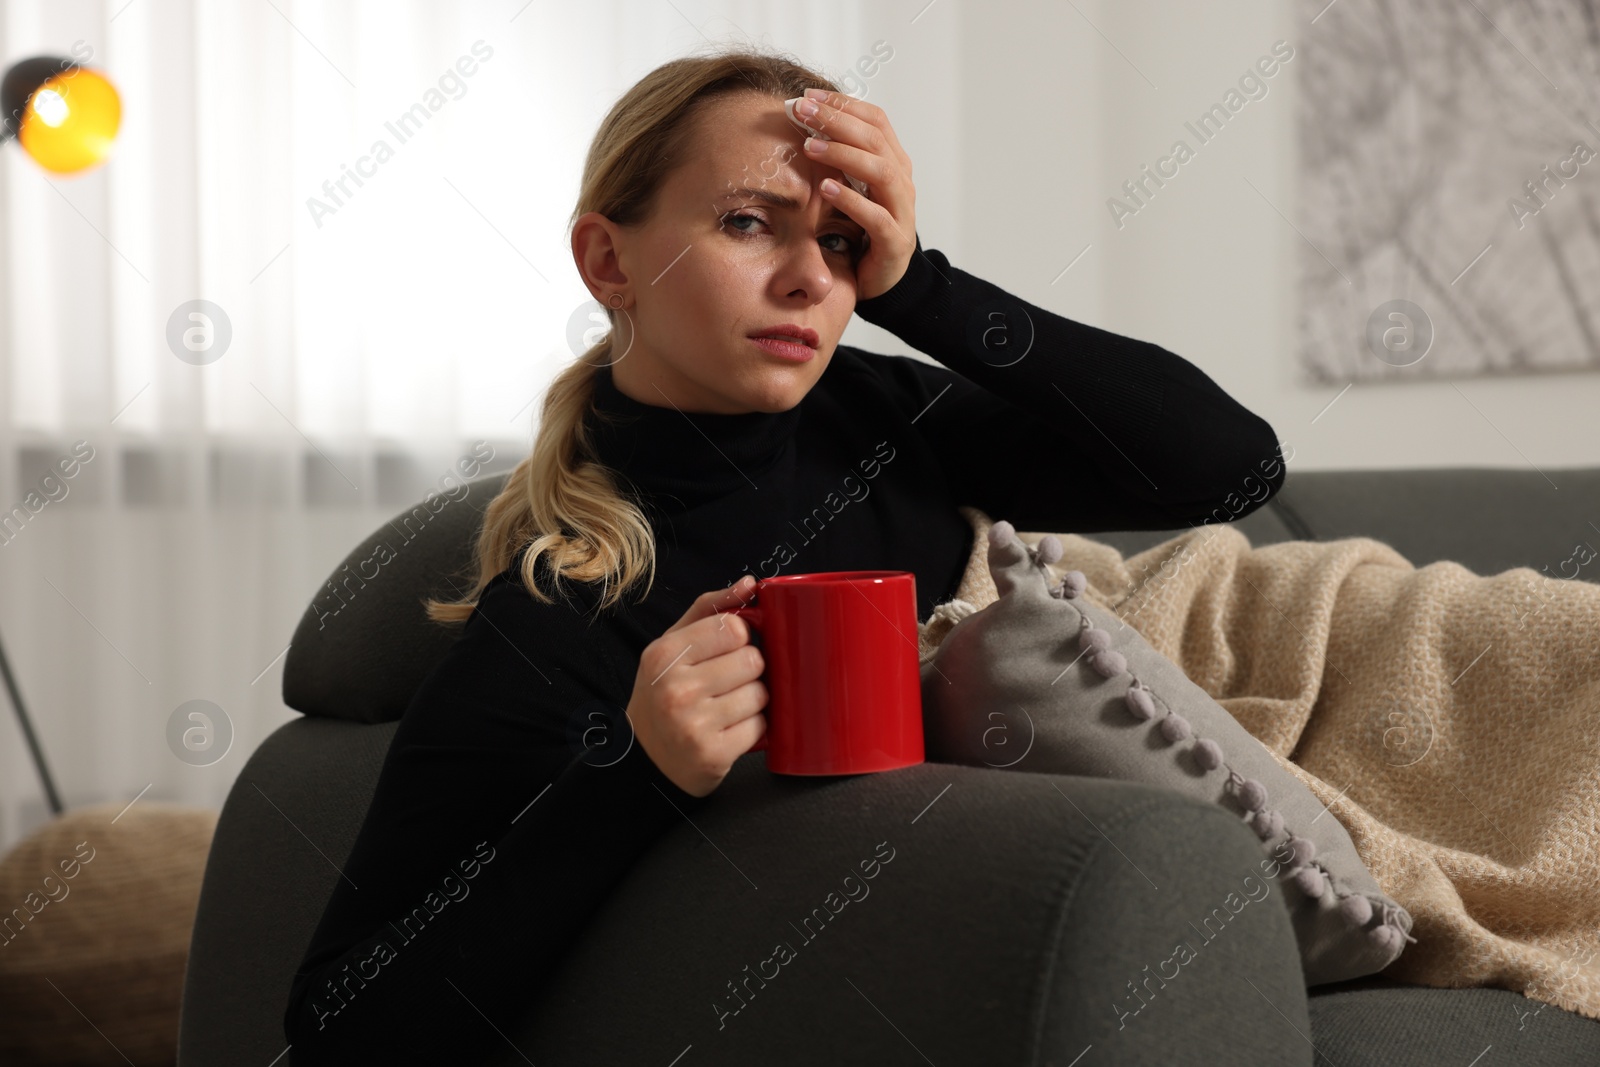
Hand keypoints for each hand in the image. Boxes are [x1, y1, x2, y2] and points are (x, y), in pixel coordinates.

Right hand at [626, 576, 767, 797]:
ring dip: (753, 700)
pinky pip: (761, 727)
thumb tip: (749, 584)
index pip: (733, 627)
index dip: (740, 637)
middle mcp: (677, 689)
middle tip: (727, 682)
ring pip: (761, 694)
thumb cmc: (664, 695)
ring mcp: (695, 724)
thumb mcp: (672, 646)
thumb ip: (709, 610)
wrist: (646, 758)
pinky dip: (754, 728)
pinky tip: (731, 729)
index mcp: (665, 655)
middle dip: (748, 670)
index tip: (728, 649)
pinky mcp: (714, 754)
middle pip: (752, 660)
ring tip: (729, 706)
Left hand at [796, 88, 916, 300]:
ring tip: (810, 147)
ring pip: (881, 172)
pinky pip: (876, 217)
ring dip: (843, 154)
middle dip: (836, 120)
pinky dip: (851, 200)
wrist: (883, 276)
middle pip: (874, 139)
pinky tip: (826, 188)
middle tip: (800, 110)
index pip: (874, 119)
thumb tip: (802, 120)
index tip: (807, 95)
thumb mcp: (851, 185)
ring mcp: (902, 211)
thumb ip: (837, 157)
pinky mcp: (894, 241)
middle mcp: (902, 181)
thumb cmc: (861, 227)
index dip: (842, 104)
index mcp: (893, 161)